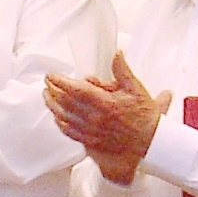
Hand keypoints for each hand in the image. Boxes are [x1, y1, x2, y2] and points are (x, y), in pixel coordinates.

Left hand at [45, 53, 163, 184]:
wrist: (150, 143)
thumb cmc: (145, 117)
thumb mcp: (136, 88)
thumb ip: (122, 70)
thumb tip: (117, 53)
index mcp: (104, 103)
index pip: (75, 89)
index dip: (60, 81)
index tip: (52, 75)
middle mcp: (94, 118)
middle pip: (65, 102)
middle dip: (53, 90)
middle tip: (47, 82)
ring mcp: (91, 131)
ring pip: (64, 117)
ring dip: (53, 105)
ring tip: (47, 96)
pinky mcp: (91, 142)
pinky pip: (70, 132)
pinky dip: (60, 123)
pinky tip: (57, 117)